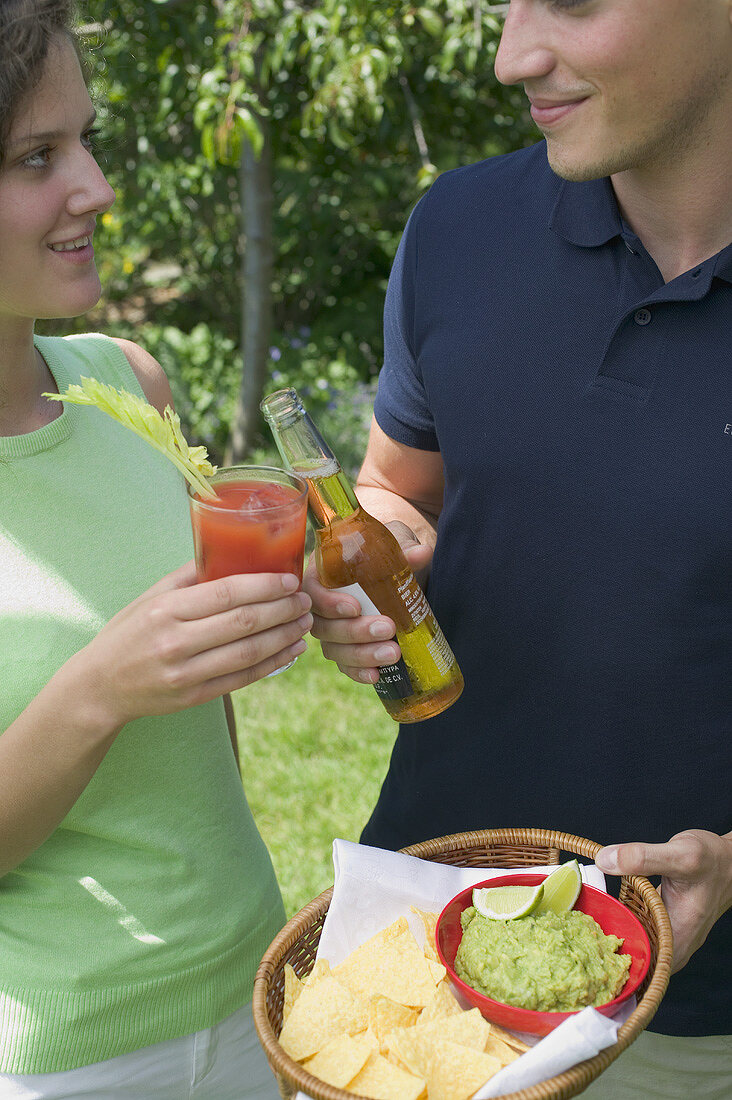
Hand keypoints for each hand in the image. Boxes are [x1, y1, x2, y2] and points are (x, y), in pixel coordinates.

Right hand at [73, 561, 312, 726]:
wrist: (99, 688)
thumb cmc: (127, 634)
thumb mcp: (149, 598)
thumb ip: (188, 577)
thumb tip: (229, 551)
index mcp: (165, 610)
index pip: (225, 593)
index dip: (264, 586)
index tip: (289, 580)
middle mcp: (176, 642)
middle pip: (243, 623)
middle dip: (282, 609)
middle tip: (306, 599)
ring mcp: (186, 673)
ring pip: (248, 652)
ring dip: (284, 636)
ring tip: (305, 622)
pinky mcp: (194, 696)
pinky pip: (243, 678)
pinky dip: (273, 664)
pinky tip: (292, 650)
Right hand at [303, 522, 432, 684]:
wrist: (398, 571)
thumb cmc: (387, 553)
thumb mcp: (394, 544)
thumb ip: (404, 549)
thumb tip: (422, 553)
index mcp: (324, 573)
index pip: (313, 591)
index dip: (329, 603)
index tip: (356, 607)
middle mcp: (323, 604)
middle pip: (324, 626)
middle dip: (355, 632)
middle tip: (388, 628)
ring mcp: (333, 630)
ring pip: (334, 649)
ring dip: (361, 655)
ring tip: (392, 654)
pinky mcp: (347, 648)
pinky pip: (345, 665)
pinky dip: (359, 672)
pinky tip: (377, 675)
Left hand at [595, 829, 731, 971]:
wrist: (730, 860)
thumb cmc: (712, 860)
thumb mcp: (679, 854)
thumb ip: (642, 857)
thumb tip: (604, 860)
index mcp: (677, 938)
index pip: (639, 967)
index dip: (609, 962)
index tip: (583, 946)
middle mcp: (674, 945)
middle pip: (633, 963)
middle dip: (603, 952)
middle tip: (575, 935)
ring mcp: (669, 937)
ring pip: (635, 948)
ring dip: (610, 938)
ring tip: (581, 926)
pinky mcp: (664, 925)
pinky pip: (638, 932)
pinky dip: (621, 924)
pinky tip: (602, 912)